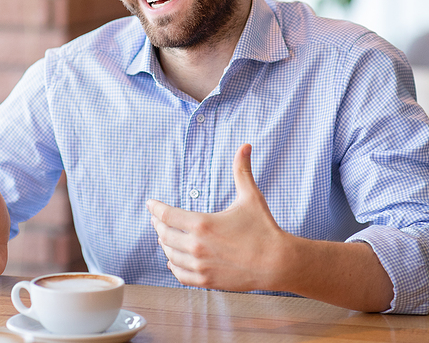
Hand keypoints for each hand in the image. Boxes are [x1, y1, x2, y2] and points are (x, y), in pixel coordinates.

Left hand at [147, 144, 292, 291]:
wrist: (278, 263)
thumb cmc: (264, 228)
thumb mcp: (251, 196)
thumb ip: (242, 171)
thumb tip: (245, 146)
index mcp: (202, 224)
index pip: (167, 215)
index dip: (155, 208)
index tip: (150, 204)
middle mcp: (196, 246)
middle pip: (164, 234)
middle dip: (158, 225)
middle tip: (157, 219)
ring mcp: (200, 266)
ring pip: (170, 254)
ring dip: (165, 244)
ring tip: (164, 236)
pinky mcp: (207, 281)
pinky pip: (180, 275)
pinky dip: (173, 266)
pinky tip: (173, 260)